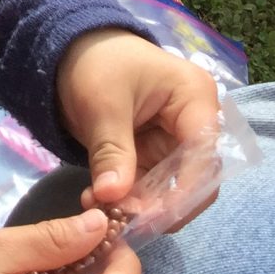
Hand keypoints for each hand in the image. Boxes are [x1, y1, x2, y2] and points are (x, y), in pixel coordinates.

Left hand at [56, 27, 220, 210]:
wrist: (69, 52)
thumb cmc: (95, 63)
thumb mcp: (102, 105)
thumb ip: (112, 151)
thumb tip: (112, 197)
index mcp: (196, 98)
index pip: (204, 155)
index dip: (182, 192)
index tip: (149, 217)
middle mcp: (195, 122)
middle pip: (194, 178)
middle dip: (159, 204)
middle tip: (122, 221)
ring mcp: (176, 141)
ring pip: (170, 189)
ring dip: (139, 206)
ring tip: (101, 211)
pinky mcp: (155, 154)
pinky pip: (149, 186)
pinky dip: (128, 198)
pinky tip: (99, 201)